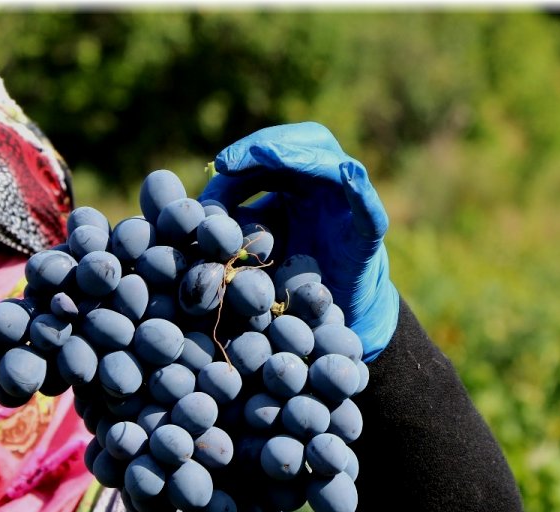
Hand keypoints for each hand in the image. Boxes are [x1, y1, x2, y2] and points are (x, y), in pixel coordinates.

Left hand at [199, 122, 398, 360]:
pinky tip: (348, 174)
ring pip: (333, 165)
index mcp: (298, 181)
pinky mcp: (367, 237)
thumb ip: (227, 224)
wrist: (327, 320)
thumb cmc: (287, 278)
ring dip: (300, 156)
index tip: (219, 165)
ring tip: (269, 155)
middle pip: (305, 143)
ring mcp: (350, 207)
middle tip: (231, 161)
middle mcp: (326, 186)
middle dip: (266, 147)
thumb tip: (190, 213)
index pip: (272, 152)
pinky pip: (369, 210)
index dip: (246, 153)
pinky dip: (361, 190)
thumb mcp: (252, 244)